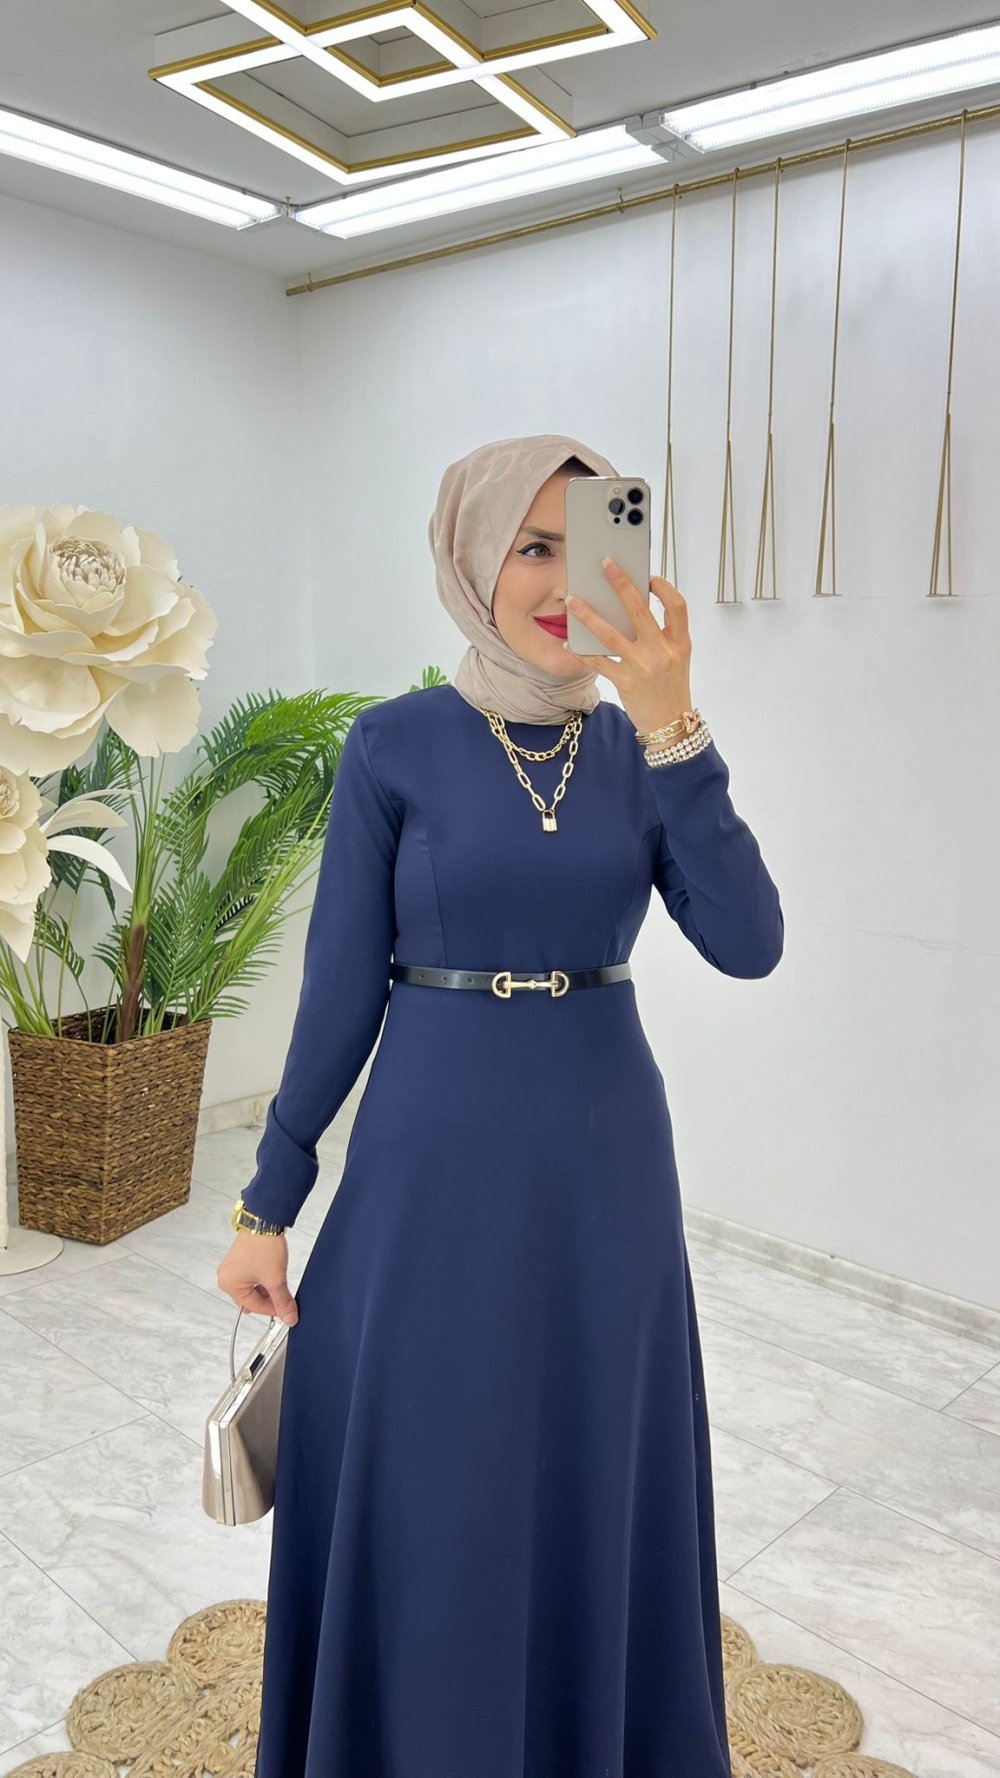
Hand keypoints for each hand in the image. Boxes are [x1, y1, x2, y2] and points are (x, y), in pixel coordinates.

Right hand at [216, 1230, 298, 1325]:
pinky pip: (252, 1277)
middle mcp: (227, 1276)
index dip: (273, 1310)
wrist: (265, 1220)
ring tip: (279, 1278)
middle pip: (251, 1298)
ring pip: (253, 1288)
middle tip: (284, 1295)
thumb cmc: (262, 1245)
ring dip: (267, 1288)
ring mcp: (233, 1267)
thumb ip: (283, 1301)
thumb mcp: (275, 1279)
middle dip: (269, 1299)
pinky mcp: (240, 1259)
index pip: (254, 1307)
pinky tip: (274, 1272)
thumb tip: (289, 1317)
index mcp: (229, 1284)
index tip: (287, 1310)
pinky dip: (264, 1278)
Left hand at [563, 560, 693, 734]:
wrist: (670, 726)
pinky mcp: (625, 682)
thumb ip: (662, 634)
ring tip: (572, 601)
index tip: (648, 577)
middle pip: (640, 610)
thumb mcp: (677, 658)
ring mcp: (643, 667)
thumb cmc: (671, 688)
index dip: (663, 588)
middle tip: (606, 565)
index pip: (677, 606)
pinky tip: (569, 644)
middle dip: (621, 584)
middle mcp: (663, 652)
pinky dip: (581, 652)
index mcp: (680, 643)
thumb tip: (631, 606)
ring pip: (611, 634)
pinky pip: (598, 662)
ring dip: (589, 615)